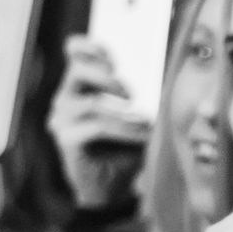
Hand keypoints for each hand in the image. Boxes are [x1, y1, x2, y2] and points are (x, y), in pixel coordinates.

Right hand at [48, 35, 151, 210]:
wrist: (115, 185)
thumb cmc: (127, 146)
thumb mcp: (139, 115)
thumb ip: (143, 96)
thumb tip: (170, 75)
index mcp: (81, 86)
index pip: (75, 54)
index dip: (89, 46)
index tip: (114, 55)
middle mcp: (67, 99)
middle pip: (77, 70)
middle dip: (107, 75)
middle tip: (131, 92)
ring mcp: (63, 119)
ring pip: (91, 103)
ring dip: (124, 112)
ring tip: (145, 120)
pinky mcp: (66, 139)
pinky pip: (96, 127)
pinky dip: (123, 129)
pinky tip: (141, 134)